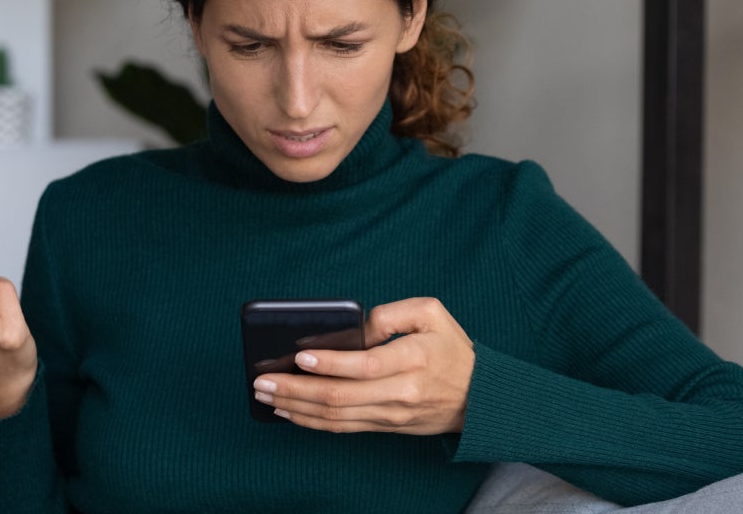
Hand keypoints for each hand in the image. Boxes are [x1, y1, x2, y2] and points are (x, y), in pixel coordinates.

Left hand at [253, 297, 474, 434]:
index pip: (365, 366)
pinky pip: (343, 428)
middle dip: (296, 390)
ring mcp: (391, 415)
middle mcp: (400, 392)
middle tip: (262, 381)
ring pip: (336, 417)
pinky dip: (312, 422)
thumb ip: (390, 313)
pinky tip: (289, 412)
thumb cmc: (452, 349)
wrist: (479, 397)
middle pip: (340, 397)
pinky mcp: (385, 427)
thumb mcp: (431, 313)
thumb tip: (354, 328)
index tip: (300, 356)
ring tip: (266, 396)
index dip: (330, 363)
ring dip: (296, 408)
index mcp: (413, 359)